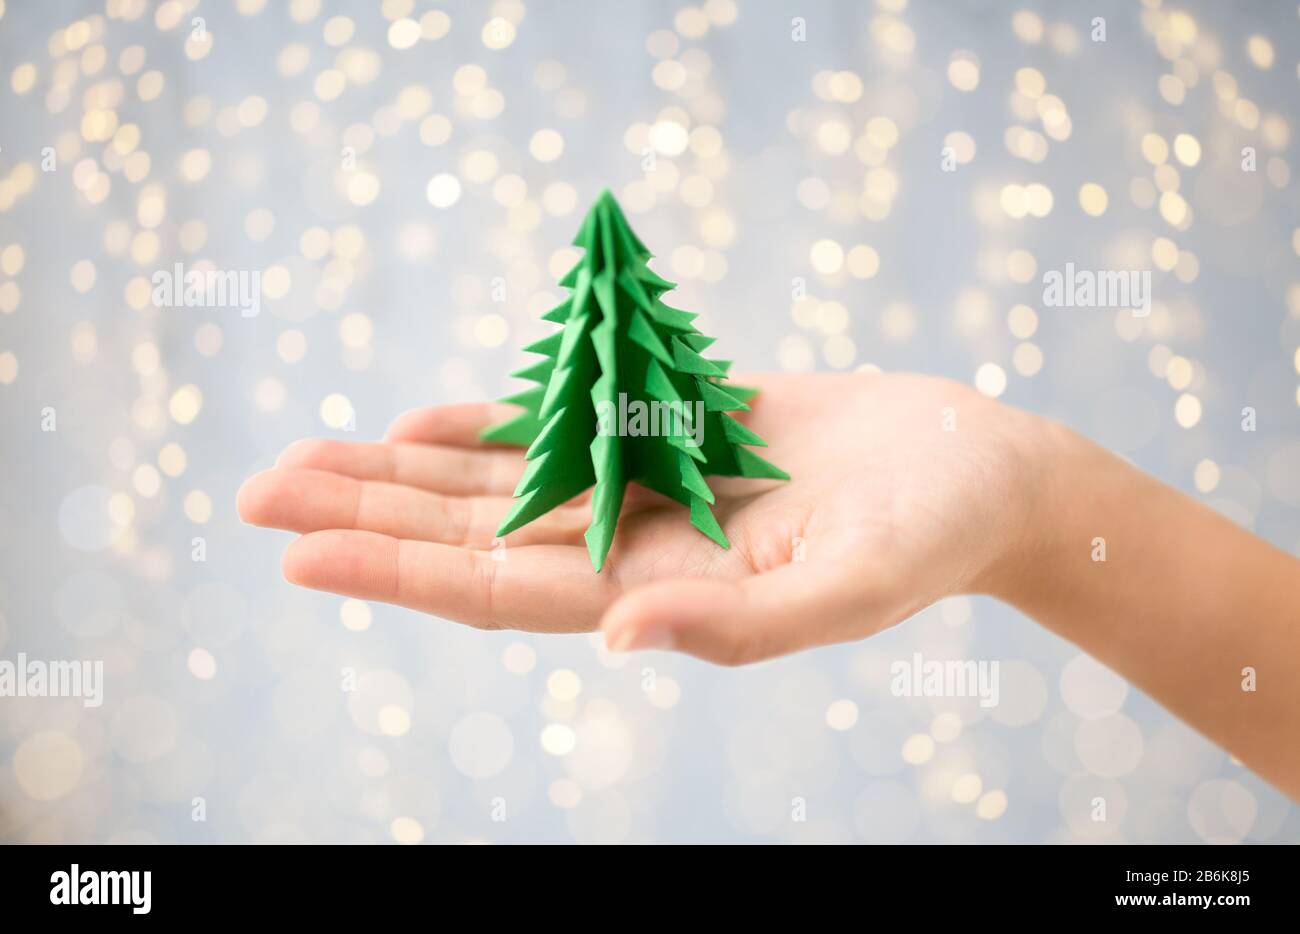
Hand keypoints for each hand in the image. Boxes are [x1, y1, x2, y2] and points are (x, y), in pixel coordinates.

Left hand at [237, 372, 1043, 664]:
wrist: (975, 472)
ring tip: (303, 455)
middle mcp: (632, 548)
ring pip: (495, 482)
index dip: (401, 572)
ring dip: (400, 470)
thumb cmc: (931, 537)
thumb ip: (741, 627)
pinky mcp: (666, 431)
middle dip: (366, 514)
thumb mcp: (851, 590)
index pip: (503, 592)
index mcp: (662, 593)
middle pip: (471, 535)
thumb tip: (621, 638)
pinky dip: (486, 425)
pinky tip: (420, 421)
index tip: (301, 551)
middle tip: (252, 490)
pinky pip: (556, 430)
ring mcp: (643, 488)